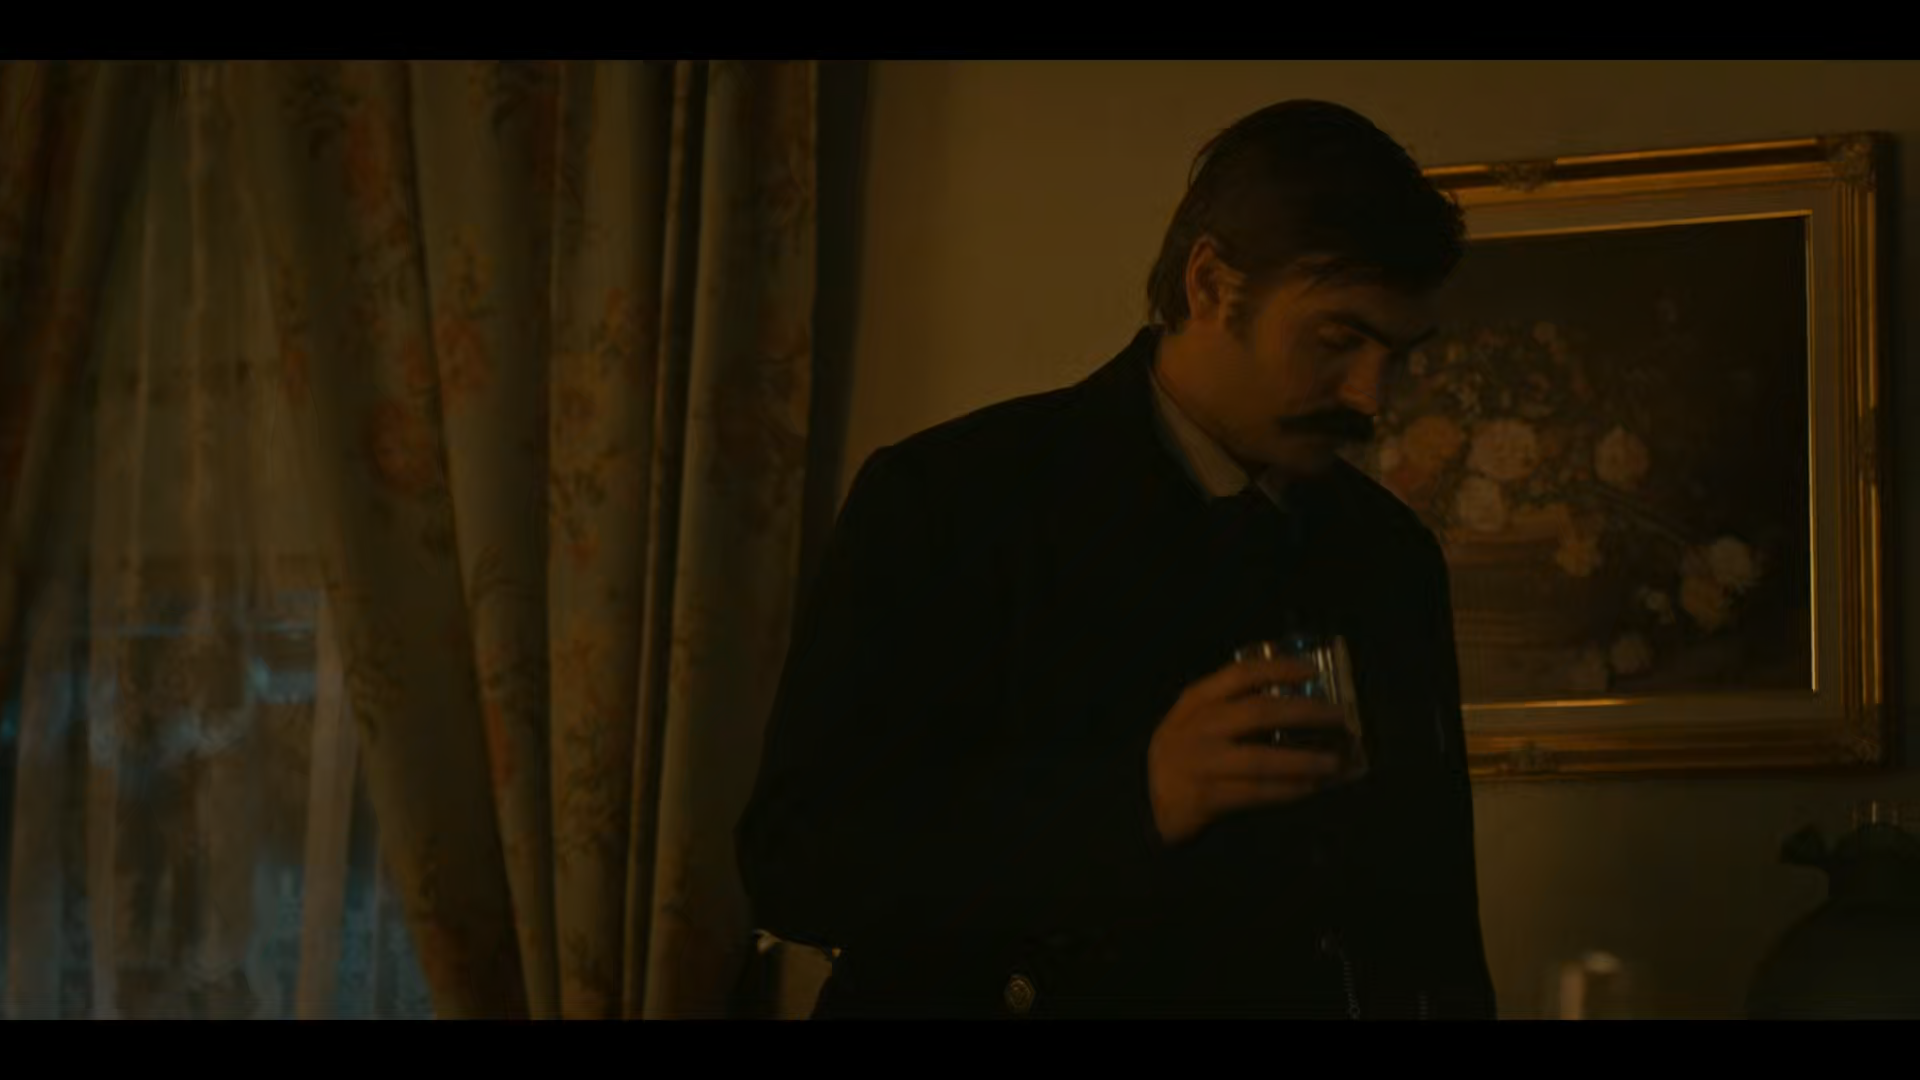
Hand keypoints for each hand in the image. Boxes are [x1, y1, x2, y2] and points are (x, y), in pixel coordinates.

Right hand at [1147, 657, 1347, 846]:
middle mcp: (1197, 727)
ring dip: (1303, 760)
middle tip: (1340, 717)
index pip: (1241, 674)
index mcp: (1196, 700)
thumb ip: (1231, 704)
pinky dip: (1286, 790)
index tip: (1314, 671)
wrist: (1147, 800)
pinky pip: (1255, 793)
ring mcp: (1200, 763)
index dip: (1279, 669)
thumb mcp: (1196, 719)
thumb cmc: (1184, 752)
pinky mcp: (1205, 797)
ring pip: (1260, 759)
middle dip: (1305, 713)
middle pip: (1258, 713)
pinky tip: (1310, 788)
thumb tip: (1297, 696)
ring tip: (1334, 762)